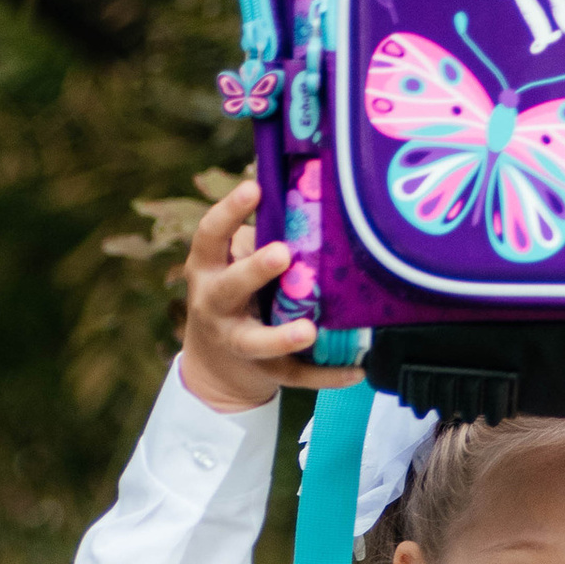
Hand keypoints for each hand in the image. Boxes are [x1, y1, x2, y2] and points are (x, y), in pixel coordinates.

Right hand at [175, 175, 324, 412]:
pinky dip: (328, 374)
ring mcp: (238, 341)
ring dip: (281, 337)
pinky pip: (297, 376)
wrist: (215, 363)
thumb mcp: (230, 264)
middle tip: (282, 253)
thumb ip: (254, 240)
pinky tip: (357, 371)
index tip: (254, 187)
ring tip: (308, 330)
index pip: (210, 236)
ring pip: (256, 342)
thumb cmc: (234, 293)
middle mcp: (215, 304)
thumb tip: (301, 193)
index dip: (229, 211)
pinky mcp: (267, 371)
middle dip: (254, 271)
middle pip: (230, 288)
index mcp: (207, 269)